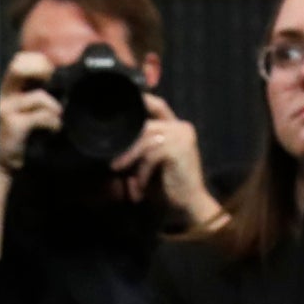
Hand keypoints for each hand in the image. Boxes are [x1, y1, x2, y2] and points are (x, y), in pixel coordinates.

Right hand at [0, 51, 61, 172]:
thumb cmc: (14, 137)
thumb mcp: (18, 111)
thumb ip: (30, 96)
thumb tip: (58, 82)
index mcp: (5, 90)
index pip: (17, 62)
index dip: (37, 61)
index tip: (50, 72)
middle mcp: (2, 95)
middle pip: (18, 67)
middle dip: (41, 68)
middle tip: (53, 82)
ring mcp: (7, 109)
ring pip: (39, 97)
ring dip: (55, 109)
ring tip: (56, 119)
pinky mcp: (15, 125)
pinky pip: (43, 117)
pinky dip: (54, 124)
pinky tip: (53, 130)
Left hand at [112, 93, 220, 232]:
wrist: (189, 204)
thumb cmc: (168, 185)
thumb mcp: (149, 162)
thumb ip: (139, 147)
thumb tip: (114, 139)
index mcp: (177, 127)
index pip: (158, 105)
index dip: (143, 99)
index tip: (123, 100)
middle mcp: (182, 127)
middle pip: (145, 125)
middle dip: (127, 142)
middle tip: (113, 162)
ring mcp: (182, 136)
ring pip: (145, 139)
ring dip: (129, 158)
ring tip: (120, 173)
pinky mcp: (178, 149)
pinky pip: (150, 155)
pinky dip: (141, 171)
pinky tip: (140, 185)